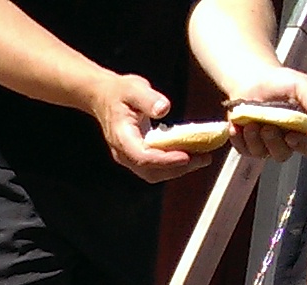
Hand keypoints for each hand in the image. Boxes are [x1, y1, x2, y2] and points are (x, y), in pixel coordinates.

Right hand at [89, 72, 207, 183]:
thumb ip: (148, 99)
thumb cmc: (119, 92)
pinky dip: (173, 164)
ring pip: (154, 174)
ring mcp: (129, 157)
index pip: (143, 157)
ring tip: (201, 158)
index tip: (187, 156)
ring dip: (178, 170)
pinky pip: (155, 168)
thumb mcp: (134, 88)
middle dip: (178, 168)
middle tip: (203, 159)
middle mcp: (124, 153)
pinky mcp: (137, 156)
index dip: (165, 160)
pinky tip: (190, 154)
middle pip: (151, 171)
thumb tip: (164, 108)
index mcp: (121, 138)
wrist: (103, 97)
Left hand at [227, 67, 306, 161]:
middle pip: (282, 154)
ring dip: (254, 140)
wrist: (254, 80)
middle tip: (266, 127)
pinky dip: (237, 139)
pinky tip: (234, 126)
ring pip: (260, 153)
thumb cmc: (281, 82)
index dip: (302, 146)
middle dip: (273, 143)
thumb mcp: (299, 83)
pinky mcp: (247, 144)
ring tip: (249, 124)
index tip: (291, 136)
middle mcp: (286, 142)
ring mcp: (265, 145)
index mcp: (304, 130)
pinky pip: (242, 149)